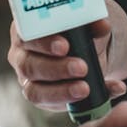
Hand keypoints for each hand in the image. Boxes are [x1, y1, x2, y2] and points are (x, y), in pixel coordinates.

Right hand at [9, 0, 126, 112]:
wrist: (88, 48)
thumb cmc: (77, 29)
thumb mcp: (85, 22)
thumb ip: (92, 21)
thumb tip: (102, 25)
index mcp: (26, 32)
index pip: (26, 37)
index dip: (43, 43)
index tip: (65, 46)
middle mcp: (21, 57)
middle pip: (29, 66)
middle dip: (56, 68)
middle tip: (81, 67)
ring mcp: (28, 80)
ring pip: (35, 91)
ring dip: (62, 91)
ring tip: (85, 88)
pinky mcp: (42, 98)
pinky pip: (55, 104)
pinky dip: (82, 101)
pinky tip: (105, 92)